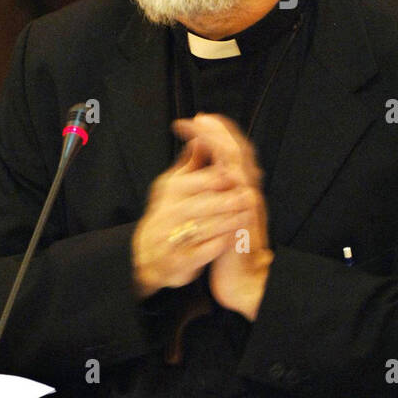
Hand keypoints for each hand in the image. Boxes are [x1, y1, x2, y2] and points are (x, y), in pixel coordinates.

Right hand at [130, 136, 247, 299]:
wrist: (150, 255)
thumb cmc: (169, 214)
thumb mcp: (174, 186)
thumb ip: (191, 164)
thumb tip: (202, 136)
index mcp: (169, 192)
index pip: (195, 181)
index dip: (217, 178)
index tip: (236, 175)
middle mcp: (168, 214)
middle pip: (201, 205)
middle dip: (226, 201)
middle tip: (248, 197)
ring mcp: (172, 239)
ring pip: (204, 229)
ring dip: (228, 222)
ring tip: (247, 216)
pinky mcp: (180, 261)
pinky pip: (202, 253)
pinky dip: (219, 245)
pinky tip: (234, 239)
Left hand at [172, 114, 273, 320]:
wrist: (242, 277)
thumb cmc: (227, 246)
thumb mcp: (216, 212)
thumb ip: (211, 188)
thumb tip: (199, 163)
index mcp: (240, 188)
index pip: (231, 152)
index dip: (217, 134)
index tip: (197, 120)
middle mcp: (247, 189)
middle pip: (238, 148)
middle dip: (218, 129)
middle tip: (200, 116)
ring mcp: (248, 197)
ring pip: (238, 158)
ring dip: (218, 138)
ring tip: (200, 124)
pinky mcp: (244, 209)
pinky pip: (235, 178)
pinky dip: (222, 161)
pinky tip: (207, 150)